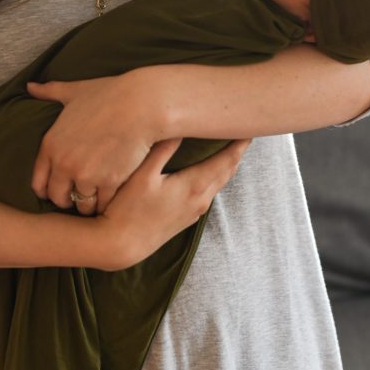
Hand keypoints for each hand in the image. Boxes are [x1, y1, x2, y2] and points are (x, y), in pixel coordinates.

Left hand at [27, 73, 156, 213]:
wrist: (141, 103)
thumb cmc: (109, 94)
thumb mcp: (75, 91)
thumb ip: (50, 91)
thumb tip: (30, 85)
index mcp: (51, 144)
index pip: (39, 184)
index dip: (49, 188)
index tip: (62, 186)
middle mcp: (64, 163)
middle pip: (59, 199)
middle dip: (69, 198)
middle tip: (82, 192)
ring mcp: (86, 175)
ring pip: (82, 206)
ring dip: (90, 203)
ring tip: (99, 195)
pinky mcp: (109, 182)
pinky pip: (103, 205)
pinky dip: (108, 202)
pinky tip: (114, 194)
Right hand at [95, 137, 250, 270]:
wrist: (119, 246)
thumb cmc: (128, 208)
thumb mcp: (143, 174)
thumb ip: (163, 148)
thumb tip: (179, 123)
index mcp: (195, 186)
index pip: (227, 160)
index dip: (239, 143)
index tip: (249, 126)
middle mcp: (200, 200)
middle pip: (227, 171)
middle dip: (237, 150)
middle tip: (244, 129)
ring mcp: (194, 210)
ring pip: (219, 182)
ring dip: (227, 163)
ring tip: (230, 144)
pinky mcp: (186, 217)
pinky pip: (209, 190)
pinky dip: (215, 175)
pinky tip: (209, 167)